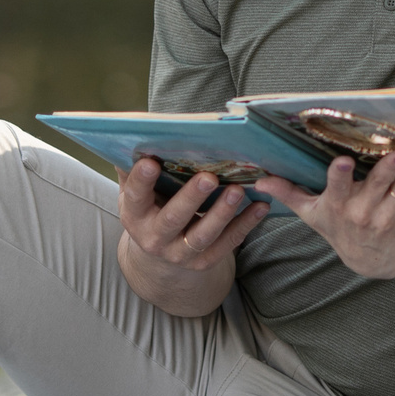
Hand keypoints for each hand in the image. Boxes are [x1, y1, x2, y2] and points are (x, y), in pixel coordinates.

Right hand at [119, 158, 265, 277]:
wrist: (162, 254)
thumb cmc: (152, 208)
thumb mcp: (138, 193)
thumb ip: (135, 168)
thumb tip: (136, 134)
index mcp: (135, 216)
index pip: (134, 197)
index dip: (141, 181)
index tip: (151, 162)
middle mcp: (155, 238)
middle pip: (173, 218)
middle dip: (191, 198)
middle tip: (209, 177)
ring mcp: (180, 253)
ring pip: (203, 234)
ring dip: (222, 212)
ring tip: (238, 190)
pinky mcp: (205, 261)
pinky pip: (227, 243)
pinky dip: (245, 224)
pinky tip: (260, 206)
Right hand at [258, 153, 394, 279]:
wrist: (370, 260)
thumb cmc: (337, 228)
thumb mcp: (311, 214)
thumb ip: (288, 194)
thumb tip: (258, 181)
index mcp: (337, 206)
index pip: (336, 189)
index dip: (339, 177)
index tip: (343, 162)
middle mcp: (361, 213)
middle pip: (375, 187)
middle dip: (387, 170)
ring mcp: (386, 217)